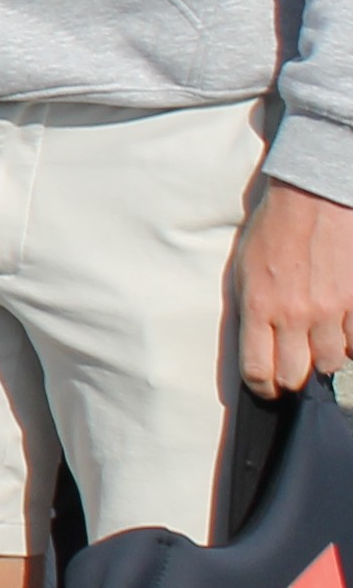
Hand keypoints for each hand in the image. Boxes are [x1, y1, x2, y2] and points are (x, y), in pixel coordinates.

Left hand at [236, 177, 352, 396]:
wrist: (314, 199)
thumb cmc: (273, 232)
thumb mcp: (244, 270)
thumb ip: (251, 311)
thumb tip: (257, 346)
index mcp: (258, 307)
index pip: (258, 370)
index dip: (262, 388)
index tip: (266, 388)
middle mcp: (295, 315)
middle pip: (295, 376)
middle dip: (291, 379)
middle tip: (293, 372)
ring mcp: (331, 310)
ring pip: (331, 363)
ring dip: (323, 361)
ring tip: (318, 348)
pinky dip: (350, 344)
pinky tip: (342, 333)